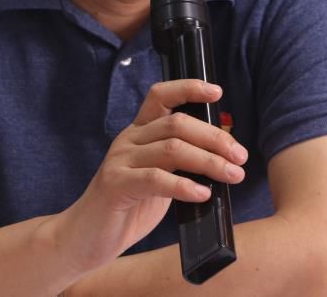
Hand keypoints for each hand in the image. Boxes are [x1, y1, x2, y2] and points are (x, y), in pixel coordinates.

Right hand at [51, 79, 247, 276]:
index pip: (161, 96)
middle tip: (240, 157)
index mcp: (139, 132)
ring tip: (233, 175)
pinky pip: (155, 178)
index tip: (217, 92)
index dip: (189, 88)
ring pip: (171, 148)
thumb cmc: (128, 207)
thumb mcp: (159, 177)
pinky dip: (184, 185)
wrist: (85, 237)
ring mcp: (120, 160)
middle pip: (176, 123)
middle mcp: (129, 139)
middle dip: (214, 138)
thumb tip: (223, 155)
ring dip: (209, 161)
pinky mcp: (115, 184)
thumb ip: (181, 162)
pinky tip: (203, 194)